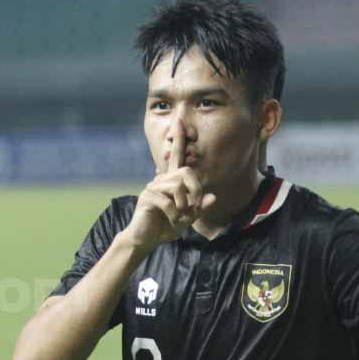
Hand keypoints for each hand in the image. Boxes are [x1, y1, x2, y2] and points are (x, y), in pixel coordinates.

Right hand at [124, 128, 215, 248]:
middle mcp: (160, 180)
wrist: (145, 239)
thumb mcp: (187, 218)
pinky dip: (175, 213)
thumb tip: (213, 197)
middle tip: (196, 206)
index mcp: (171, 181)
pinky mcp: (147, 198)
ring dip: (185, 204)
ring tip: (181, 216)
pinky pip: (168, 201)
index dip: (178, 138)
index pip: (176, 156)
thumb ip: (199, 208)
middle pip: (185, 172)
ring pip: (177, 186)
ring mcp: (152, 187)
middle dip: (196, 189)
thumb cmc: (165, 227)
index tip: (180, 119)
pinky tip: (173, 219)